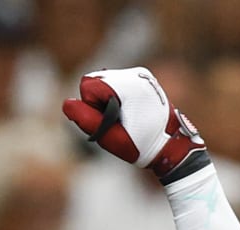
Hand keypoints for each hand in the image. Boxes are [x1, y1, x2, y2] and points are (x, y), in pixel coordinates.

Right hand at [62, 67, 206, 180]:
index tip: (109, 121)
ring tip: (123, 116)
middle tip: (115, 120)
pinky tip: (128, 109)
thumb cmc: (142, 145)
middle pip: (94, 79)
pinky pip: (116, 81)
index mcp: (128, 86)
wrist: (172, 145)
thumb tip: (66, 103)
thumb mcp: (111, 138)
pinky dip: (116, 94)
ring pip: (103, 79)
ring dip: (106, 97)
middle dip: (97, 101)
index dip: (92, 107)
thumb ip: (87, 121)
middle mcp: (135, 74)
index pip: (88, 86)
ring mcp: (140, 73)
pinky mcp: (142, 77)